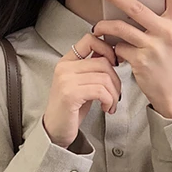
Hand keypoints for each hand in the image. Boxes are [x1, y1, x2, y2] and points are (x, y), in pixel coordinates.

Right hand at [42, 32, 120, 147]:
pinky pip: (100, 90)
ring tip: (110, 105)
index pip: (90, 40)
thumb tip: (113, 57)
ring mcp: (66, 80)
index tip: (115, 64)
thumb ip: (93, 70)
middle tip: (115, 95)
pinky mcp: (70, 94)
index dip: (108, 49)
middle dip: (116, 80)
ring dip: (114, 94)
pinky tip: (106, 108)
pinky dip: (109, 101)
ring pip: (104, 77)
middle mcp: (65, 67)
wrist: (55, 131)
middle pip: (103, 62)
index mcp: (67, 61)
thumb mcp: (82, 84)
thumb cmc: (70, 110)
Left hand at [90, 0, 171, 119]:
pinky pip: (119, 48)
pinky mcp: (141, 61)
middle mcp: (167, 32)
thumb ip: (158, 24)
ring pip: (121, 28)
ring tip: (96, 27)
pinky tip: (114, 54)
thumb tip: (130, 10)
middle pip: (135, 6)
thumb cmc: (171, 66)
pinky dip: (114, 50)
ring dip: (104, 26)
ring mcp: (153, 46)